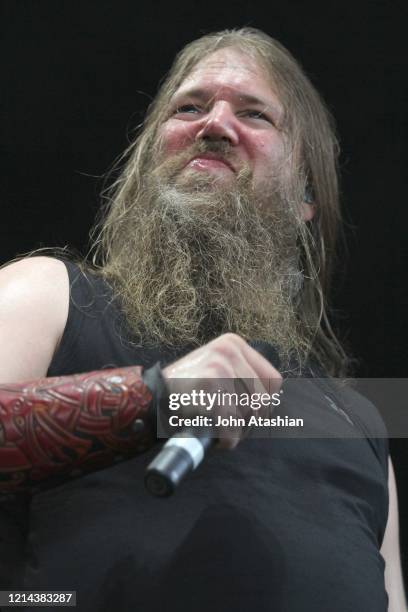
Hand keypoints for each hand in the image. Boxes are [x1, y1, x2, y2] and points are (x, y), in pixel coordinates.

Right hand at [162, 333, 281, 447]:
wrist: (149, 399)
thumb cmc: (186, 391)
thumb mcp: (216, 369)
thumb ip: (243, 377)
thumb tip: (273, 400)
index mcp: (233, 343)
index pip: (274, 380)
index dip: (265, 402)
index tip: (249, 411)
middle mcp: (228, 352)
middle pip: (264, 401)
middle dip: (249, 419)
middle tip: (227, 420)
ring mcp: (219, 370)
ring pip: (249, 416)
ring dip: (235, 429)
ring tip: (215, 422)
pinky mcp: (209, 392)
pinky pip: (231, 429)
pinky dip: (224, 440)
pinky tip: (211, 432)